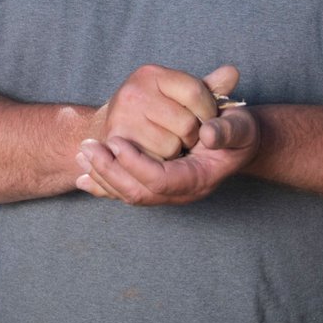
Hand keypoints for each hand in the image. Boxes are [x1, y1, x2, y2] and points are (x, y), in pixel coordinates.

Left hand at [76, 105, 260, 205]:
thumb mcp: (241, 127)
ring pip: (129, 194)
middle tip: (87, 148)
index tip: (117, 142)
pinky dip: (104, 185)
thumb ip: (227, 130)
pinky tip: (83, 177)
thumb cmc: (240, 132)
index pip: (160, 180)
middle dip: (110, 172)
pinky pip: (127, 191)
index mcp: (198, 178)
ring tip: (81, 156)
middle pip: (139, 192)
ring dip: (103, 177)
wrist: (239, 142)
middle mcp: (181, 191)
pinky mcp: (157, 185)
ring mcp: (168, 192)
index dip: (136, 163)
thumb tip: (208, 135)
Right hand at [91, 62, 239, 160]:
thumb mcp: (187, 95)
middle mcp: (134, 91)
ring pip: (172, 146)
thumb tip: (232, 73)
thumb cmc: (161, 111)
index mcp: (152, 74)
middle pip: (187, 124)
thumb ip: (212, 87)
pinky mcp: (115, 142)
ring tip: (168, 142)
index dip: (208, 111)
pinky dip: (161, 163)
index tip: (204, 117)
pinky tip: (156, 153)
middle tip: (184, 133)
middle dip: (193, 134)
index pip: (195, 92)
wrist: (119, 127)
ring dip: (177, 151)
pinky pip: (155, 162)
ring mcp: (122, 117)